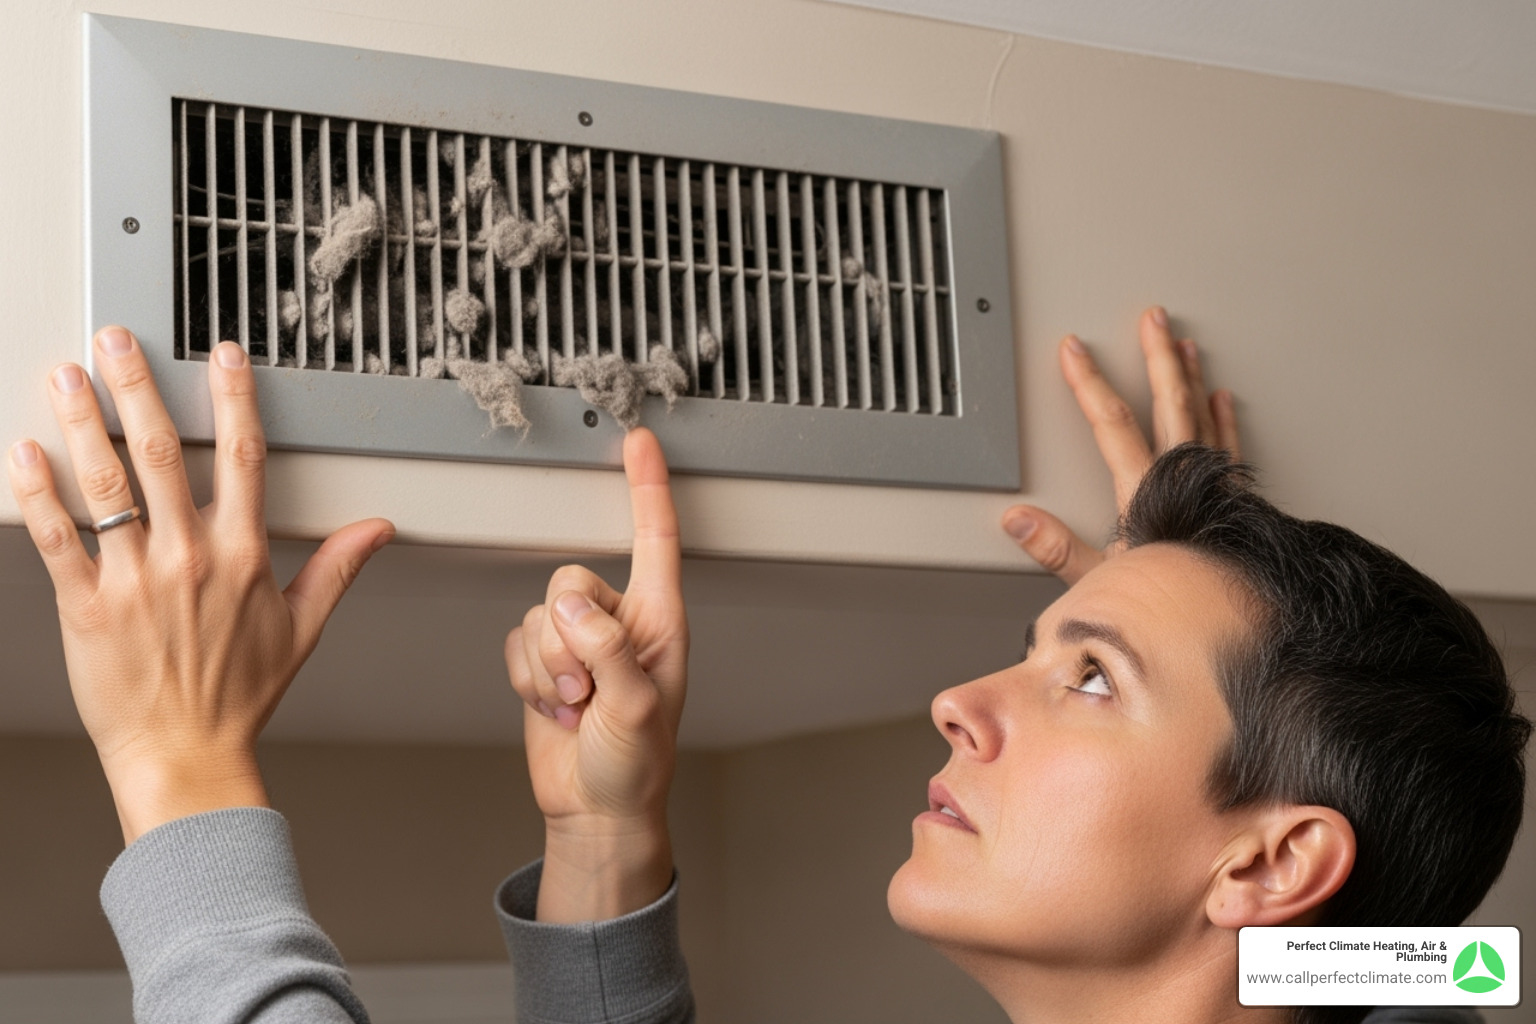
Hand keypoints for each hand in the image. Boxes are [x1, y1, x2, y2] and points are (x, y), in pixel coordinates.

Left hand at [6, 327, 393, 844]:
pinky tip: (27, 455)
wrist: (186, 753)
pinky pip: (58, 539)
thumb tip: (378, 531)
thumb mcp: (302, 629)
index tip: (222, 357)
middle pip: (159, 455)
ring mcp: (135, 580)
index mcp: (241, 557)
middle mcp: (187, 559)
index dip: (233, 400)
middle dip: (136, 389)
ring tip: (66, 378)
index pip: (242, 458)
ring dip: (82, 424)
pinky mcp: (86, 606)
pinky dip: (40, 494)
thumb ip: (337, 568)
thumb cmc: (237, 696)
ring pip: (105, 486)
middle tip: (116, 343)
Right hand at [505, 427, 686, 921]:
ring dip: (547, 671)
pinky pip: (513, 643)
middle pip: (568, 580)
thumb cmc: (636, 766)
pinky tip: (554, 709)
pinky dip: (526, 681)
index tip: (640, 442)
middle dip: (566, 641)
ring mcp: (579, 641)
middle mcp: (619, 622)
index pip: (655, 540)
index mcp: (659, 621)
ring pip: (536, 616)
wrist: (597, 811)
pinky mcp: (543, 662)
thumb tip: (568, 604)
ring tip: (576, 708)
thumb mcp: (636, 707)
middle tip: (587, 690)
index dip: (647, 488)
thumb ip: (607, 648)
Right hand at [1003, 306, 1239, 583]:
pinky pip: (1229, 446)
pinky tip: (1223, 399)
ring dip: (1190, 377)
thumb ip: (1057, 550)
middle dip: (1157, 357)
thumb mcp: (1100, 583)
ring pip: (1201, 415)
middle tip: (1154, 321)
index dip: (1090, 383)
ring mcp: (1212, 485)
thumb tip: (1018, 520)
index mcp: (1143, 492)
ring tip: (1184, 346)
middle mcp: (1181, 479)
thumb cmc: (1170, 608)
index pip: (1112, 424)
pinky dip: (1223, 419)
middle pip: (1169, 403)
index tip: (1075, 352)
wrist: (1234, 620)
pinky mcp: (1233, 499)